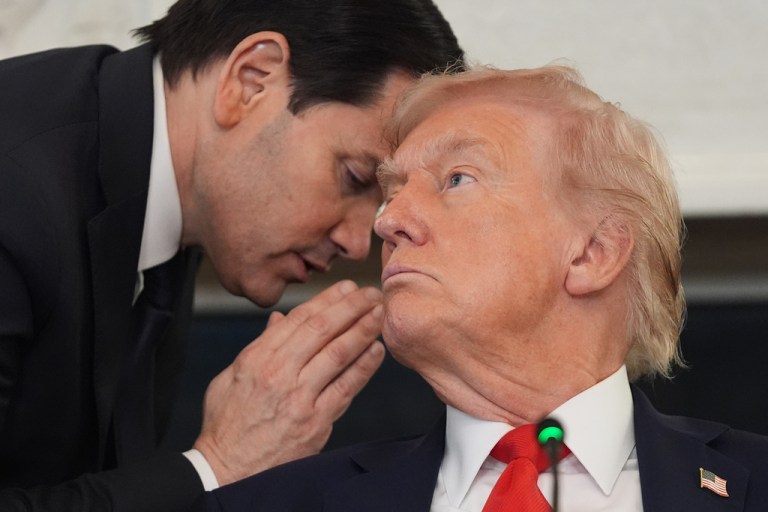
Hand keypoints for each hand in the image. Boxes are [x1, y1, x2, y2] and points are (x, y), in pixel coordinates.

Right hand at [193, 280, 384, 484]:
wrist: (227, 469)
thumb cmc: (227, 424)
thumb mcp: (231, 377)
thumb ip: (260, 346)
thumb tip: (281, 320)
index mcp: (257, 359)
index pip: (299, 319)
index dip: (327, 299)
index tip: (346, 288)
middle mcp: (279, 374)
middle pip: (323, 330)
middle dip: (351, 307)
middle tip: (371, 294)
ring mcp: (300, 398)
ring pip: (338, 354)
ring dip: (363, 330)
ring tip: (379, 315)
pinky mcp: (316, 421)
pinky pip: (346, 388)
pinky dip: (364, 367)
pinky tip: (376, 350)